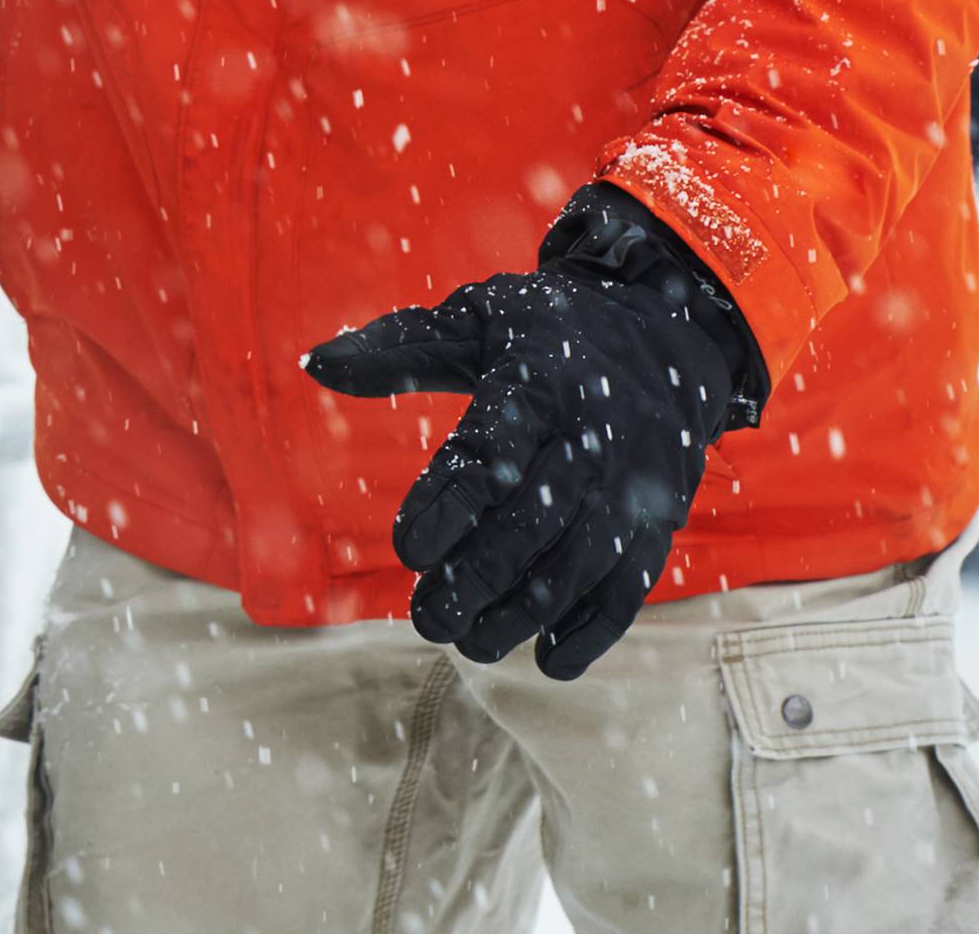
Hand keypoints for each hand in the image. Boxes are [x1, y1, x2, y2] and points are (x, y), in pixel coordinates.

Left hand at [305, 251, 741, 680]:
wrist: (665, 334)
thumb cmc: (547, 332)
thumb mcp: (477, 321)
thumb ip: (400, 349)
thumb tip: (313, 364)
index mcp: (538, 385)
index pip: (488, 458)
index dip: (443, 512)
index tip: (406, 549)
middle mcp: (592, 437)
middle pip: (530, 525)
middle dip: (473, 582)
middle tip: (426, 618)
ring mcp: (633, 484)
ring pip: (577, 567)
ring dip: (521, 617)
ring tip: (470, 641)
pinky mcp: (661, 519)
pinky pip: (631, 588)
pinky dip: (593, 633)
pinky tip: (549, 658)